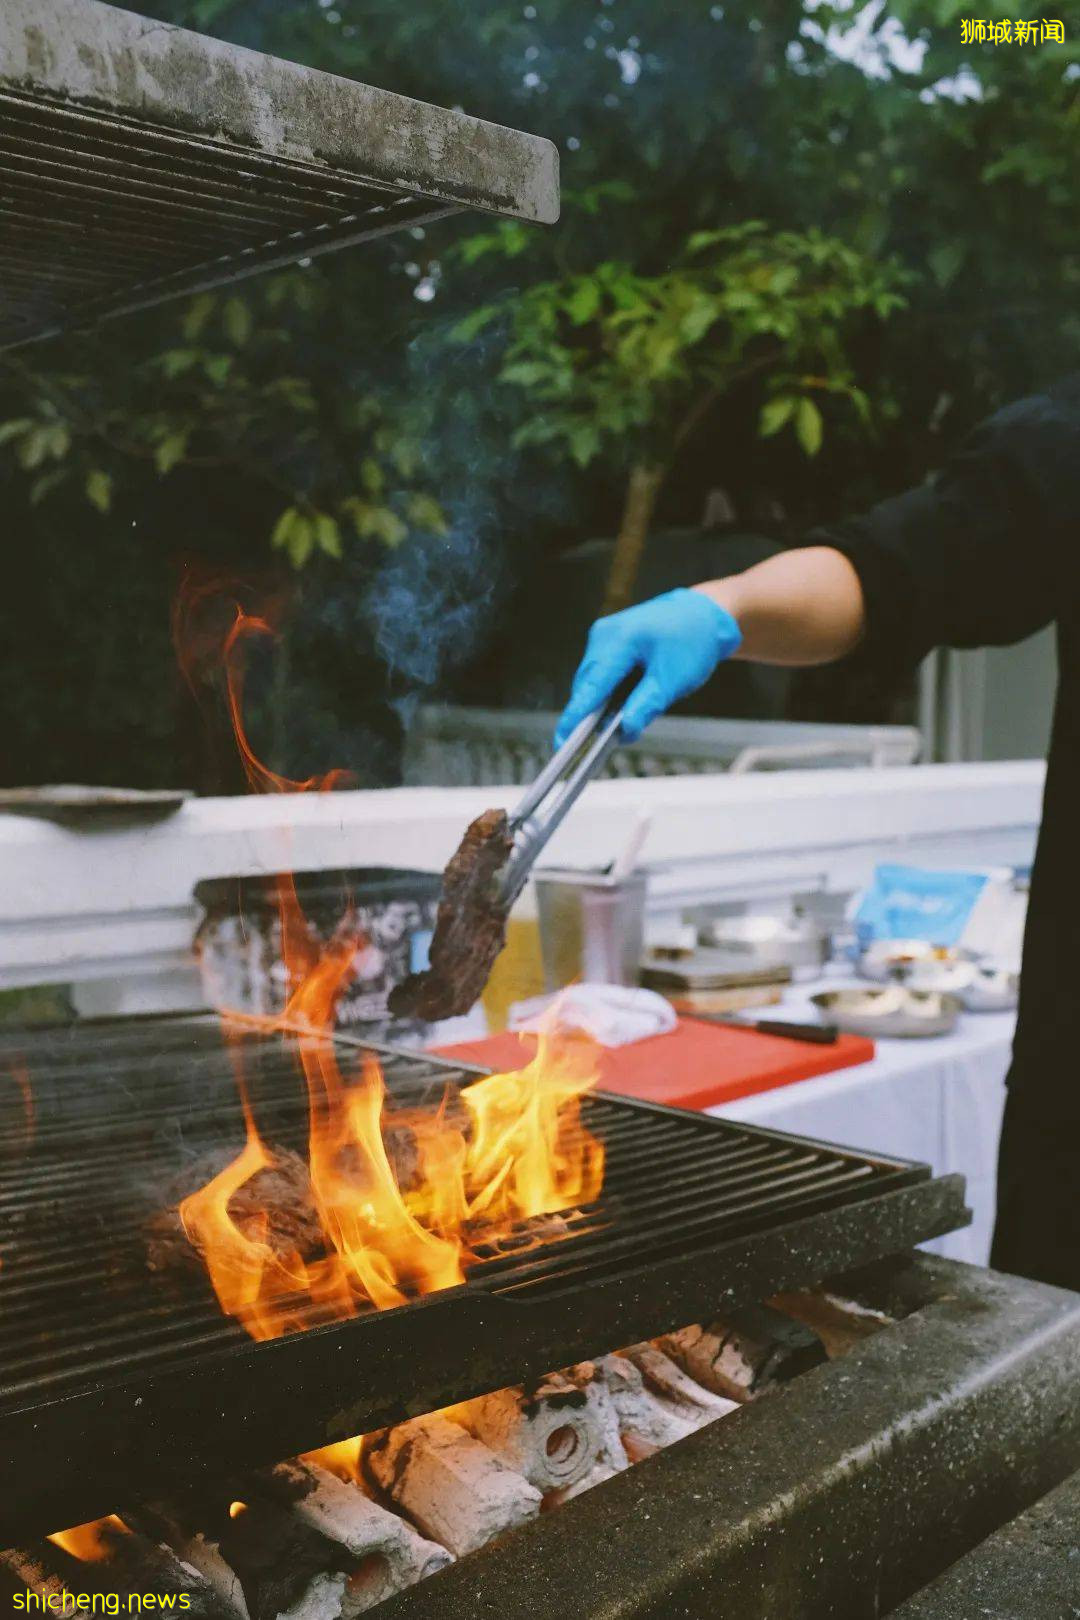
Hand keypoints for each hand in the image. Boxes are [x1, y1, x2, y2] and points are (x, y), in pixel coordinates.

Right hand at [555, 588, 742, 745]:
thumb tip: (626, 730)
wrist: (705, 614)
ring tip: (623, 719)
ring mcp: (604, 635)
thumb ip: (646, 705)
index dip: (576, 717)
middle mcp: (604, 634)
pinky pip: (601, 673)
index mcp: (620, 639)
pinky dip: (609, 692)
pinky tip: (625, 701)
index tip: (563, 742)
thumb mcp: (673, 679)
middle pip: (587, 685)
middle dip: (592, 714)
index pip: (591, 686)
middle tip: (603, 741)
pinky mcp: (608, 641)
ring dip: (603, 703)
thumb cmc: (694, 639)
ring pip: (593, 681)